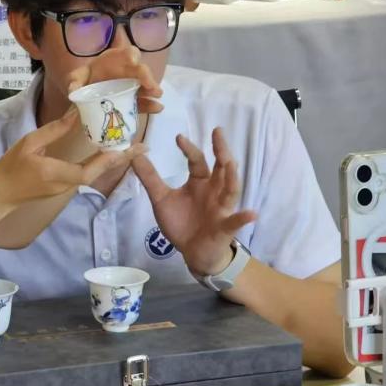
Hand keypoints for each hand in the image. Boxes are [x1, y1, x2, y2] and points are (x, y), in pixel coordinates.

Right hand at [0, 109, 146, 206]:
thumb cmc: (10, 167)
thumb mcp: (29, 143)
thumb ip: (53, 130)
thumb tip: (75, 115)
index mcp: (58, 173)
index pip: (90, 170)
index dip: (111, 159)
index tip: (130, 148)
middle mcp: (66, 184)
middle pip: (98, 172)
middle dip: (120, 159)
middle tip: (142, 146)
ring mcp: (65, 188)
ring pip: (93, 174)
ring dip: (111, 161)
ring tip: (127, 146)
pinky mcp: (62, 187)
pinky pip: (85, 174)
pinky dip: (99, 163)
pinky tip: (105, 152)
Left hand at [66, 47, 163, 115]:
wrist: (86, 95)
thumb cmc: (87, 79)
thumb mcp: (78, 77)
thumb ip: (74, 80)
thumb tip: (73, 89)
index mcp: (116, 60)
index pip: (128, 53)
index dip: (133, 57)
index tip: (133, 63)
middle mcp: (127, 71)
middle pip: (142, 70)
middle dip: (147, 78)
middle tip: (152, 88)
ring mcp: (132, 86)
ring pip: (146, 87)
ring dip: (152, 92)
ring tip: (156, 99)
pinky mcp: (134, 99)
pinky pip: (144, 101)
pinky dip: (151, 105)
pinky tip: (157, 108)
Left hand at [131, 127, 255, 275]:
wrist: (191, 252)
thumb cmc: (181, 222)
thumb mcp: (161, 199)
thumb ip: (150, 178)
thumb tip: (135, 155)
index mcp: (199, 182)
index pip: (196, 161)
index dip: (189, 149)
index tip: (179, 137)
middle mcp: (214, 191)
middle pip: (221, 168)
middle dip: (220, 150)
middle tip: (217, 132)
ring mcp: (222, 208)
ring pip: (231, 189)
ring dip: (232, 176)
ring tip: (230, 162)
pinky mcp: (225, 227)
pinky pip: (235, 221)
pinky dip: (243, 217)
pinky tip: (251, 213)